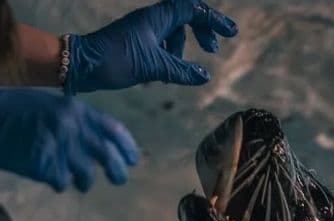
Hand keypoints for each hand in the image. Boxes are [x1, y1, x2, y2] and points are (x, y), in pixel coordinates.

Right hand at [0, 88, 139, 192]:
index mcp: (77, 110)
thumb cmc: (18, 111)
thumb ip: (79, 122)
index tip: (133, 160)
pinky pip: (62, 183)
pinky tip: (48, 174)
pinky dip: (57, 182)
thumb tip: (105, 145)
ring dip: (84, 181)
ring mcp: (60, 148)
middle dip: (118, 172)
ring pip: (87, 175)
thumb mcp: (53, 106)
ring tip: (76, 180)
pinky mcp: (46, 166)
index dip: (127, 148)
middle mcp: (74, 128)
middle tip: (119, 179)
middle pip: (109, 157)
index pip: (114, 131)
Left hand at [64, 0, 237, 94]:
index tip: (230, 33)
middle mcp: (150, 20)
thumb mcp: (154, 67)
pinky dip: (171, 57)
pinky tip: (167, 74)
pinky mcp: (136, 43)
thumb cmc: (115, 60)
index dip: (212, 20)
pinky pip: (161, 45)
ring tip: (184, 69)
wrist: (82, 65)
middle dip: (202, 31)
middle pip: (185, 17)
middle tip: (213, 49)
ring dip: (183, 48)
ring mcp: (143, 31)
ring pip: (173, 33)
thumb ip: (181, 71)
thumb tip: (204, 75)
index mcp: (156, 18)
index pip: (191, 10)